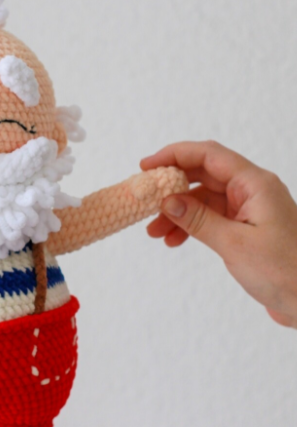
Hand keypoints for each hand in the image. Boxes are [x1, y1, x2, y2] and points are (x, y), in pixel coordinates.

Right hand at [141, 140, 296, 327]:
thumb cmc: (286, 271)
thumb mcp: (234, 244)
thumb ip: (198, 219)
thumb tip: (166, 200)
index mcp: (254, 184)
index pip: (208, 155)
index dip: (174, 155)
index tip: (146, 166)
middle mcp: (251, 191)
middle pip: (202, 175)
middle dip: (171, 187)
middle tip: (144, 199)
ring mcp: (248, 209)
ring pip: (203, 199)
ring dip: (177, 211)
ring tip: (154, 231)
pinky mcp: (245, 228)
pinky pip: (210, 218)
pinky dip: (190, 226)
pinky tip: (175, 240)